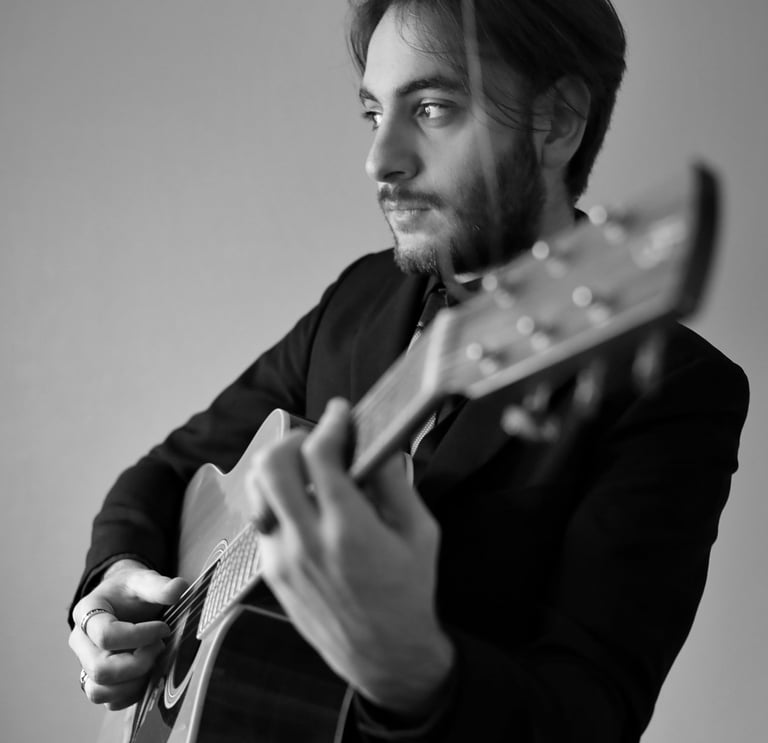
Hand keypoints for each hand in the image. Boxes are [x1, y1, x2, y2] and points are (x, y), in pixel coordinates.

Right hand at [69, 559, 187, 709]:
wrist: (123, 599)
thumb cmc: (130, 591)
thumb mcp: (143, 579)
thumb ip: (159, 585)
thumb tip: (178, 589)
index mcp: (86, 612)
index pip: (106, 635)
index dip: (139, 636)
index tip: (163, 628)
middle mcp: (80, 642)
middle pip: (100, 668)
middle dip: (137, 663)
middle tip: (160, 647)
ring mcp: (86, 663)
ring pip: (99, 690)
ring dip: (134, 682)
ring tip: (154, 661)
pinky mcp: (98, 680)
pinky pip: (109, 701)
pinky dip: (132, 694)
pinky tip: (150, 674)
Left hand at [247, 398, 454, 717]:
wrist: (385, 654)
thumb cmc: (409, 593)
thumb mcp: (420, 533)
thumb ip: (396, 483)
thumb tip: (379, 445)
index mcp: (349, 530)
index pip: (321, 456)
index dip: (331, 423)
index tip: (341, 413)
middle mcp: (307, 541)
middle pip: (272, 466)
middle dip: (294, 439)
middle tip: (318, 439)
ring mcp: (283, 558)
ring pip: (257, 491)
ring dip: (279, 468)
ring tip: (305, 468)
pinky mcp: (272, 572)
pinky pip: (262, 519)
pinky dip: (278, 499)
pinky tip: (304, 502)